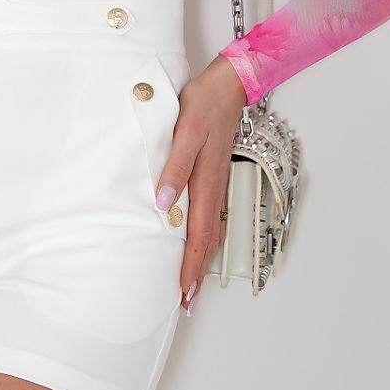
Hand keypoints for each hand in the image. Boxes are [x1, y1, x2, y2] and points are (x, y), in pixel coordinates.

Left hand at [153, 54, 246, 313]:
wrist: (225, 87)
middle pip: (207, 241)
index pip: (198, 235)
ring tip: (192, 282)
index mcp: (205, 182)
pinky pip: (210, 216)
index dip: (191, 267)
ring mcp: (216, 184)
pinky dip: (204, 238)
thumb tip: (164, 204)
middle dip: (197, 273)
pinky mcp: (214, 176)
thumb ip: (175, 168)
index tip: (184, 293)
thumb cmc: (202, 107)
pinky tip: (197, 241)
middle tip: (187, 302)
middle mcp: (214, 189)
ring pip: (210, 231)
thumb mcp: (184, 133)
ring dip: (201, 259)